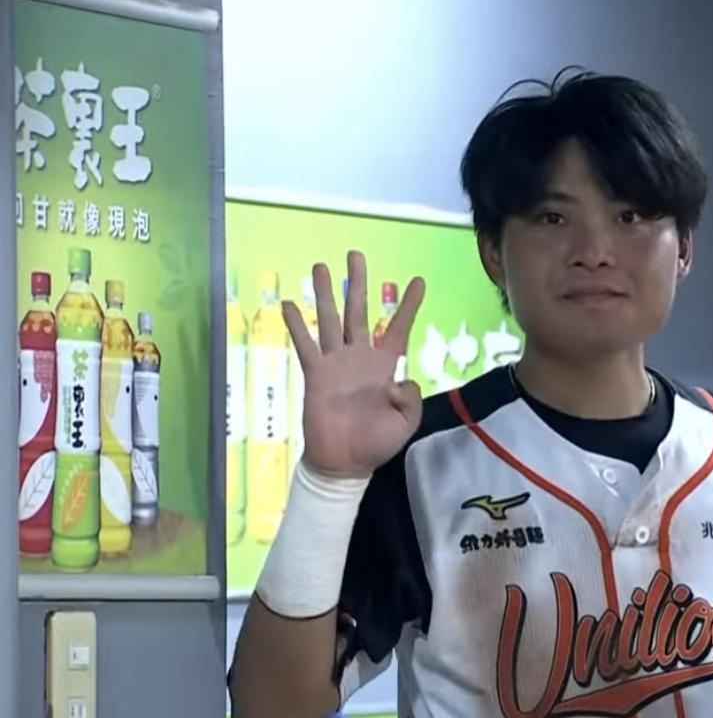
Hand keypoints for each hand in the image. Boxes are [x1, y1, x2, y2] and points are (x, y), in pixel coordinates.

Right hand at [283, 251, 425, 476]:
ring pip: (330, 320)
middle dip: (358, 284)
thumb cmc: (376, 443)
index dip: (409, 305)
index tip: (419, 280)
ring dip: (326, 294)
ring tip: (321, 267)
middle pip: (359, 312)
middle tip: (356, 255)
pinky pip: (306, 345)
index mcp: (385, 366)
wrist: (343, 463)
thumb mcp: (406, 422)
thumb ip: (410, 399)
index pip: (399, 329)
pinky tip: (288, 303)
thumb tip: (402, 380)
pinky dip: (296, 325)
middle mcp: (360, 357)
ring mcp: (336, 363)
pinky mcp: (315, 374)